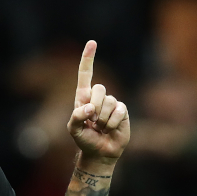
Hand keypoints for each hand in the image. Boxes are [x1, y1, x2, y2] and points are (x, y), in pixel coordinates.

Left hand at [67, 41, 129, 163]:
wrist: (100, 152)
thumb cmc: (85, 140)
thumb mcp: (73, 130)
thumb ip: (76, 117)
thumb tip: (89, 108)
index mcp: (83, 97)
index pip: (85, 74)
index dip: (88, 58)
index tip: (92, 43)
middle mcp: (98, 97)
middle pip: (99, 88)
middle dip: (95, 106)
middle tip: (92, 122)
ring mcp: (112, 103)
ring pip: (109, 102)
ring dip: (103, 119)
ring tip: (101, 128)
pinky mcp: (122, 111)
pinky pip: (119, 111)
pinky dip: (113, 123)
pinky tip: (110, 129)